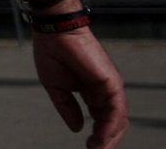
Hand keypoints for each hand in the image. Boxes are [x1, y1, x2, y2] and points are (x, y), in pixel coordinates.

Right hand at [34, 26, 127, 148]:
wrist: (54, 31)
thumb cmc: (52, 52)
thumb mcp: (55, 87)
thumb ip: (67, 108)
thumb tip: (78, 128)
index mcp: (92, 92)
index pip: (102, 119)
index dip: (97, 135)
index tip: (89, 147)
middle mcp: (104, 91)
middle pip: (113, 122)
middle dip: (105, 139)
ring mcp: (110, 87)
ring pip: (118, 119)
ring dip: (109, 137)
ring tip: (97, 148)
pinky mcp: (112, 82)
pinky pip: (117, 110)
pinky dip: (111, 126)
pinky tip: (101, 136)